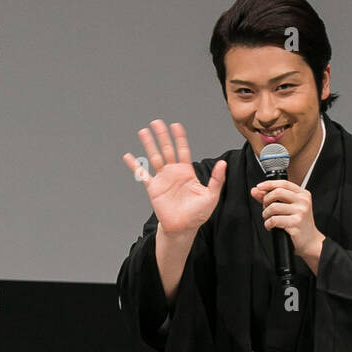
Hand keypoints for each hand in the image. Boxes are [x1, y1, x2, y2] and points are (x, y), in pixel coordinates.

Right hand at [123, 120, 226, 235]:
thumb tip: (223, 164)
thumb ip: (216, 180)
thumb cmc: (198, 214)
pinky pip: (142, 175)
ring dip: (149, 144)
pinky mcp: (153, 188)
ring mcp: (162, 179)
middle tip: (156, 122)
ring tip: (144, 132)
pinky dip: (135, 166)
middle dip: (162, 136)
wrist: (183, 228)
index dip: (179, 137)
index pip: (182, 150)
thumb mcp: (211, 196)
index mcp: (186, 172)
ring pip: (154, 157)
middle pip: (166, 149)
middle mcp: (173, 173)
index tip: (176, 125)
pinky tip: (128, 156)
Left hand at [250, 178, 325, 266]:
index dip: (269, 184)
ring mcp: (300, 212)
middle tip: (266, 209)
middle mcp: (303, 201)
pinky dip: (268, 224)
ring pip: (273, 207)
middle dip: (266, 200)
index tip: (259, 187)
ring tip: (268, 219)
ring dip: (266, 214)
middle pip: (277, 193)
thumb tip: (255, 190)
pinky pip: (274, 220)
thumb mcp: (288, 207)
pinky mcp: (295, 223)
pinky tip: (271, 227)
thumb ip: (272, 198)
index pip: (283, 183)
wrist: (310, 241)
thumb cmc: (299, 224)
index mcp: (303, 194)